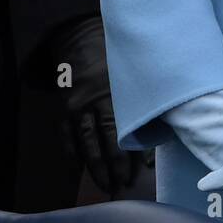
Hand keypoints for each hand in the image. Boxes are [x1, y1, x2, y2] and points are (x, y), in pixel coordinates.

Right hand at [50, 15, 141, 194]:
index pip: (121, 132)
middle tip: (121, 186)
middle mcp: (93, 101)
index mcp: (114, 92)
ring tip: (104, 184)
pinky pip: (67, 135)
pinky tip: (79, 168)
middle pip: (103, 142)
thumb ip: (142, 99)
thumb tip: (158, 130)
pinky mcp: (64, 107)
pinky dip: (73, 153)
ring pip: (85, 143)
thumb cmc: (115, 57)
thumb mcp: (132, 72)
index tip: (138, 174)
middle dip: (113, 167)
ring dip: (94, 166)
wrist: (80, 37)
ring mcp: (76, 106)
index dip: (129, 156)